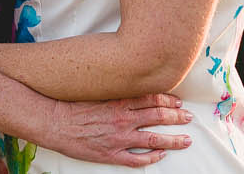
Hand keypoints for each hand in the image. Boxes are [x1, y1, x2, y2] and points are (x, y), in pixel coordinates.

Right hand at [45, 94, 192, 166]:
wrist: (54, 122)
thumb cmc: (72, 105)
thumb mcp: (96, 91)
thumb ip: (115, 91)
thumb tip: (130, 84)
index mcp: (119, 102)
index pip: (151, 99)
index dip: (168, 100)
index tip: (178, 101)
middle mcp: (122, 119)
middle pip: (157, 117)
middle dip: (176, 117)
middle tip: (188, 117)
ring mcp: (118, 138)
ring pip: (152, 139)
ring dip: (172, 140)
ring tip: (185, 140)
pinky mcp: (110, 154)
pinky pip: (136, 160)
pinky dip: (151, 158)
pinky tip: (161, 156)